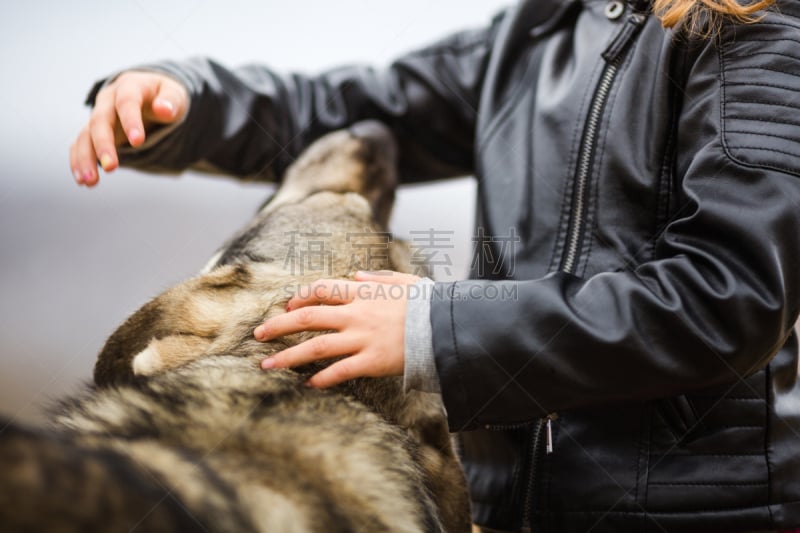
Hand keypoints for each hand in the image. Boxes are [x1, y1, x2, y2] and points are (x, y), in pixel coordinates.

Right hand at [69, 70, 188, 186]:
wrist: (151, 94)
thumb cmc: (165, 97)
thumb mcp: (175, 94)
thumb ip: (171, 101)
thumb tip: (164, 110)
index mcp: (129, 86)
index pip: (126, 102)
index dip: (130, 121)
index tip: (138, 142)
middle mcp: (108, 100)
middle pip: (100, 120)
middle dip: (103, 144)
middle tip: (111, 168)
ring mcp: (99, 116)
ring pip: (85, 135)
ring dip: (85, 158)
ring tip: (90, 181)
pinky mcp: (94, 132)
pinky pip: (81, 145)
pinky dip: (79, 161)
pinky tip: (82, 180)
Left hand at [254, 271, 419, 387]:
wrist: (446, 326)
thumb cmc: (428, 303)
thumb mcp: (403, 281)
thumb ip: (378, 278)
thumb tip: (357, 274)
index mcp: (363, 292)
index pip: (321, 290)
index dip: (300, 297)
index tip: (287, 306)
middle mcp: (356, 314)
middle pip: (307, 317)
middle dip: (279, 326)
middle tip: (258, 334)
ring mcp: (362, 338)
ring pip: (315, 347)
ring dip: (287, 356)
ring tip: (266, 365)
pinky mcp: (371, 361)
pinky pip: (339, 371)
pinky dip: (321, 378)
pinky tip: (307, 384)